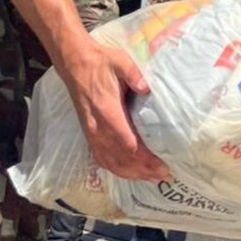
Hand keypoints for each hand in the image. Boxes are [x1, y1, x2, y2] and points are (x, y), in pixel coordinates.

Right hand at [61, 42, 170, 180]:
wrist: (74, 63)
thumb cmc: (101, 62)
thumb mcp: (120, 62)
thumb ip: (134, 75)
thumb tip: (148, 88)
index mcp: (108, 112)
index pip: (128, 143)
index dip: (145, 158)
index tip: (163, 165)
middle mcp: (98, 128)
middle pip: (122, 158)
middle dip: (144, 170)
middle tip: (165, 175)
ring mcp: (92, 133)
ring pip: (111, 162)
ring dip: (132, 173)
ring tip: (152, 178)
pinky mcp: (89, 134)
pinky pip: (102, 159)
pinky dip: (116, 169)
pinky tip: (129, 173)